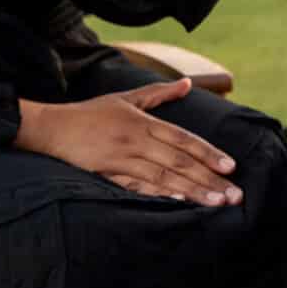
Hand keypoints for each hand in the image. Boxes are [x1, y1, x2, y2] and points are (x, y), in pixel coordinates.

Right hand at [15, 78, 242, 206]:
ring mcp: (122, 160)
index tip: (232, 166)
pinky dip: (159, 196)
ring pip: (164, 177)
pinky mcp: (108, 175)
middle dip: (209, 178)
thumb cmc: (91, 113)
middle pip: (180, 161)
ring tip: (216, 203)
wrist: (51, 128)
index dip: (209, 153)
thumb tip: (187, 83)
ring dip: (192, 191)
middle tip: (234, 194)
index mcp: (144, 122)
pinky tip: (179, 203)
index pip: (184, 139)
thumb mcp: (127, 98)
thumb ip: (159, 94)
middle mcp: (137, 141)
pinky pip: (138, 188)